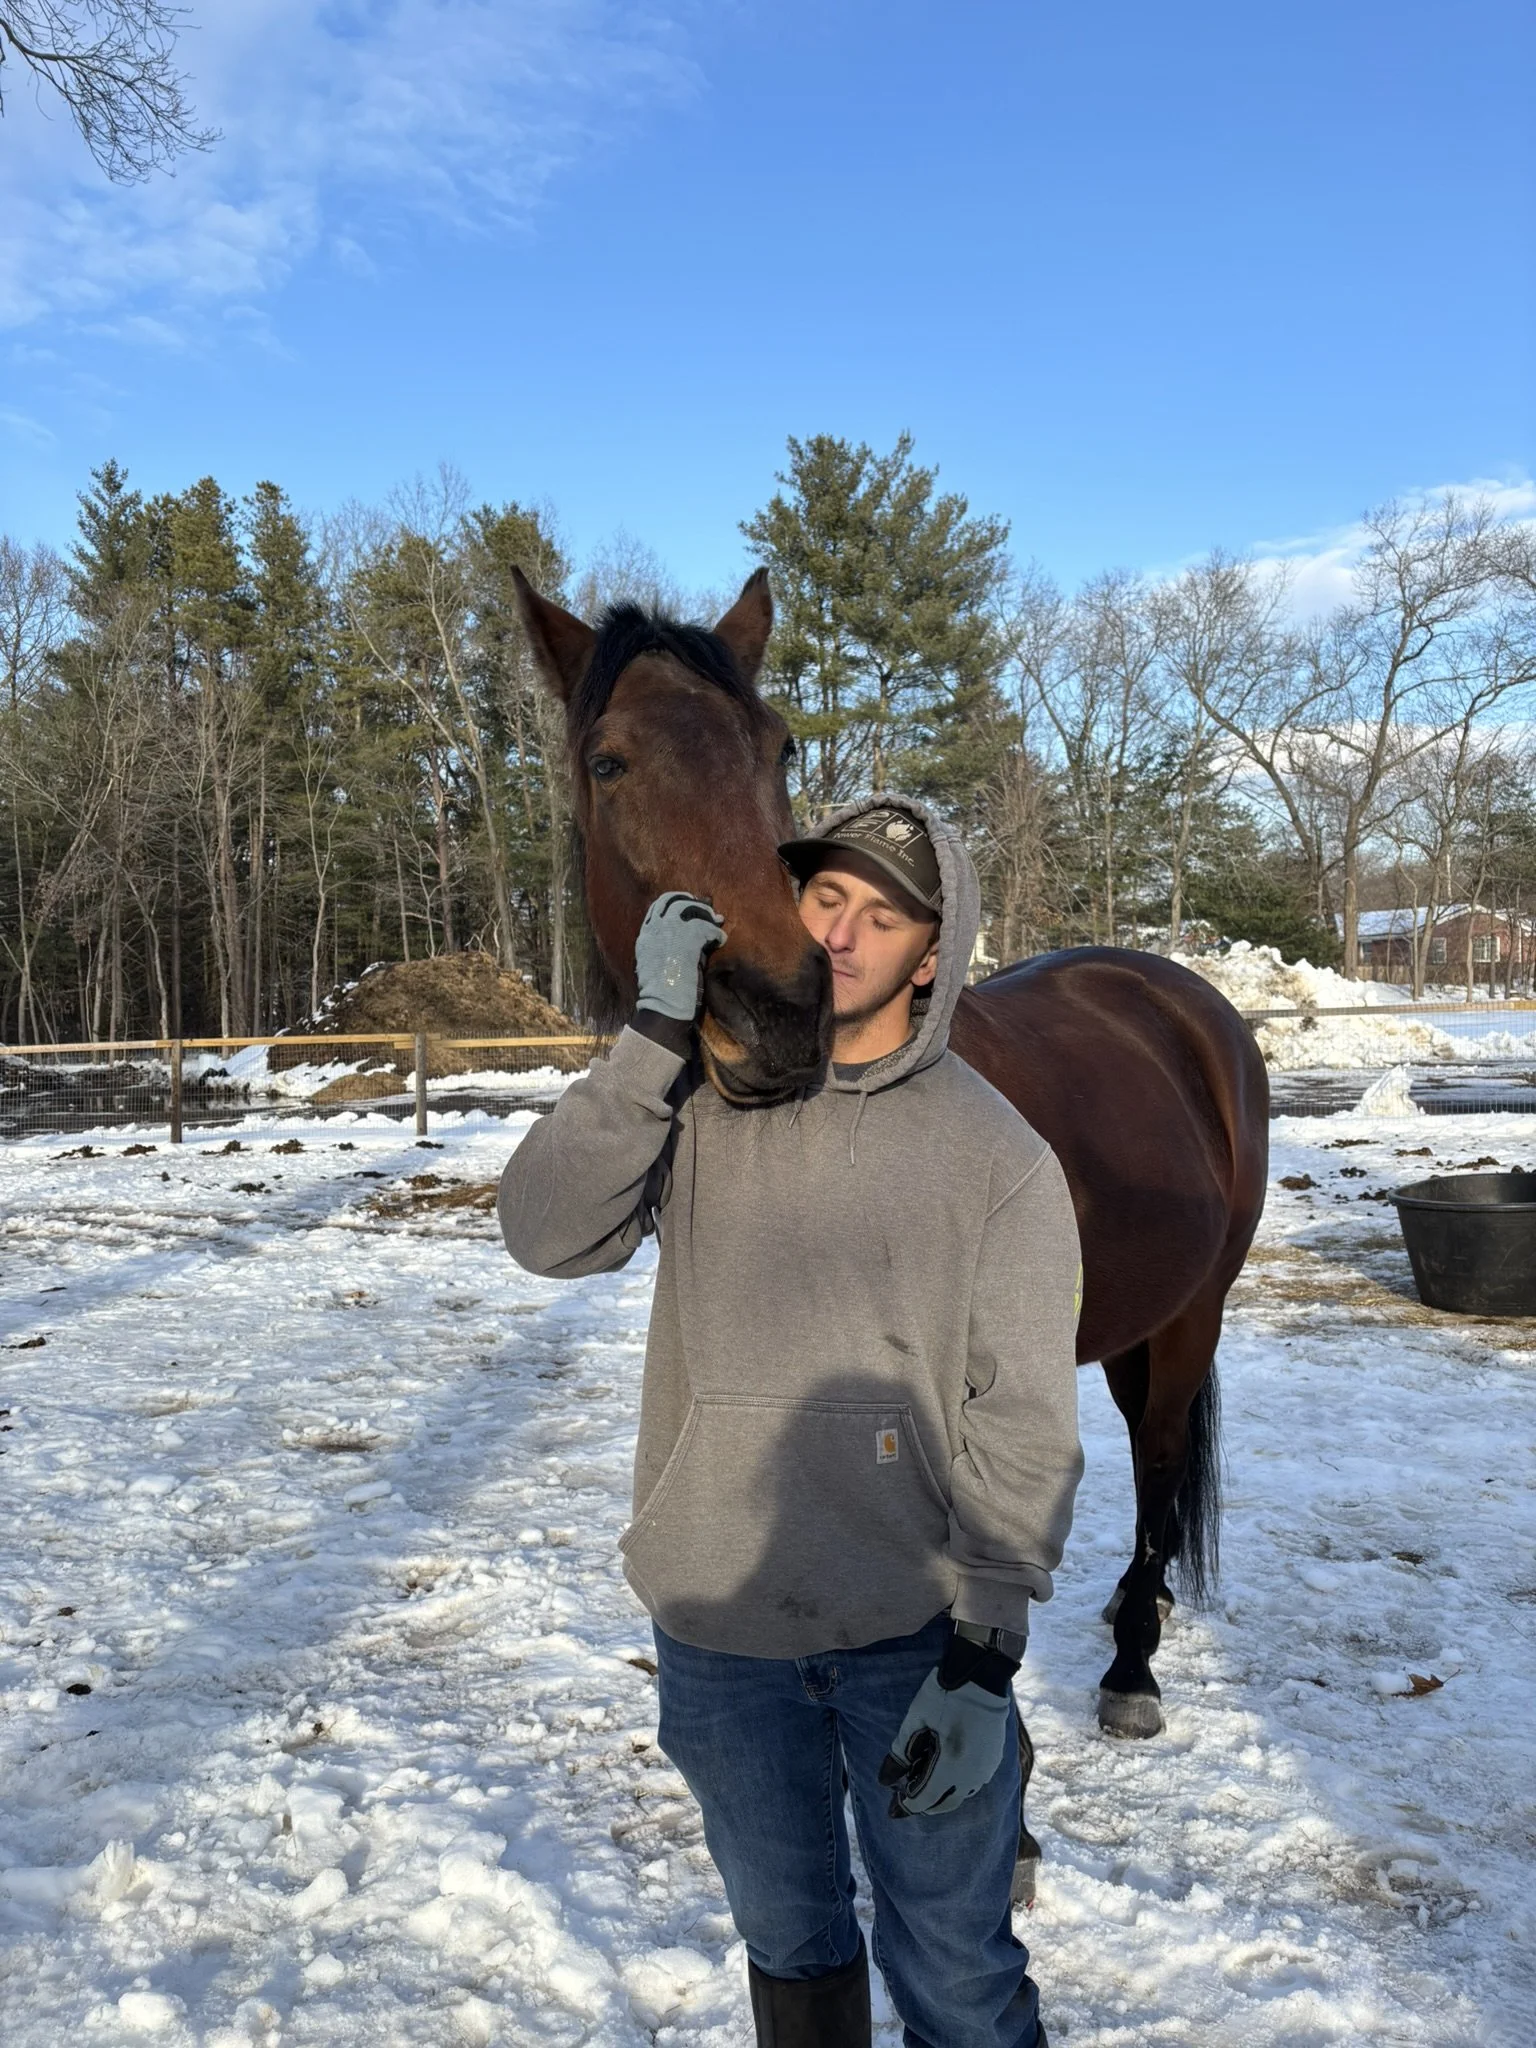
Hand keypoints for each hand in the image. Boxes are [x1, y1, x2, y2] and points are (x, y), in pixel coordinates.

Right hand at [635, 893, 725, 1021]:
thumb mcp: (660, 962)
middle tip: (707, 911)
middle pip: (673, 901)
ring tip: (717, 923)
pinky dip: (717, 932)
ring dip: (706, 914)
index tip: (689, 905)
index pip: (657, 906)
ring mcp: (669, 932)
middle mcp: (654, 930)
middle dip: (692, 902)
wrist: (663, 1006)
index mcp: (645, 936)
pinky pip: (706, 926)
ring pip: (690, 908)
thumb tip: (696, 931)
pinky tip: (721, 940)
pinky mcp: (686, 940)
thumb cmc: (664, 993)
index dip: (676, 902)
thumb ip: (672, 944)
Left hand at [878, 1667, 1009, 1817]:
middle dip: (924, 1804)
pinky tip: (946, 1769)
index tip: (892, 1805)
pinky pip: (974, 1782)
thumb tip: (885, 1780)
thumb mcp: (915, 1720)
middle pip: (945, 1804)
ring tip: (924, 1780)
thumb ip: (900, 1753)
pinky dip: (957, 1784)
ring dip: (942, 1795)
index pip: (925, 1800)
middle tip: (906, 1796)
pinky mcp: (994, 1759)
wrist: (981, 1675)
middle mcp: (972, 1775)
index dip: (906, 1805)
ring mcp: (986, 1768)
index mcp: (951, 1766)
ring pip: (961, 1795)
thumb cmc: (945, 1695)